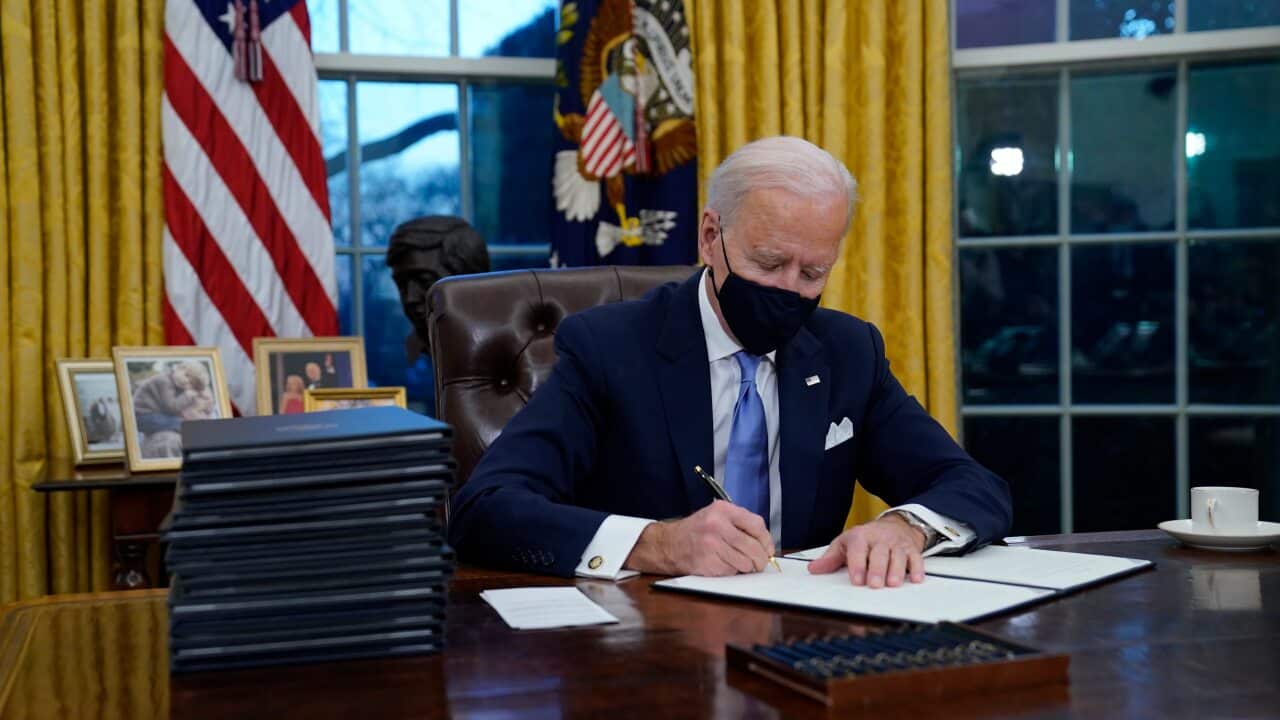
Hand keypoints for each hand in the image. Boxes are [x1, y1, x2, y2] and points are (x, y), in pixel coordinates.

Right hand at [625, 500, 774, 575]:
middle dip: (761, 559)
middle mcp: (717, 525)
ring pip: (745, 562)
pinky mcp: (707, 562)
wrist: (669, 544)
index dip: (766, 540)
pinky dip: (732, 571)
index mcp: (723, 510)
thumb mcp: (716, 516)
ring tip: (739, 563)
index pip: (756, 524)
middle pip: (753, 546)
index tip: (768, 549)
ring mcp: (712, 544)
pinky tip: (723, 565)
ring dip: (747, 567)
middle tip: (760, 563)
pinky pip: (732, 571)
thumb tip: (766, 546)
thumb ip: (740, 524)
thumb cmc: (697, 531)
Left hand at [807, 515, 926, 587]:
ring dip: (896, 570)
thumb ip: (831, 558)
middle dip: (877, 569)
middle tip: (874, 585)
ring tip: (893, 584)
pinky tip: (915, 579)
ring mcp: (896, 544)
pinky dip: (917, 569)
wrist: (894, 525)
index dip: (857, 565)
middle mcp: (880, 539)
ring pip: (898, 556)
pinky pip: (916, 558)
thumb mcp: (845, 544)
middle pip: (879, 554)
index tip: (857, 580)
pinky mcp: (911, 550)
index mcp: (860, 536)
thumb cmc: (866, 538)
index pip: (858, 549)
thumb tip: (813, 569)